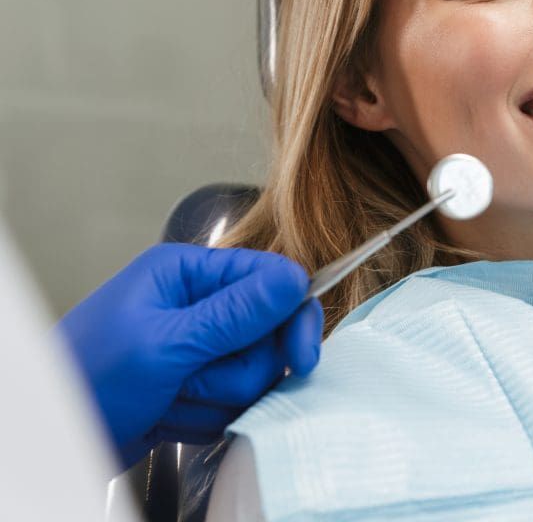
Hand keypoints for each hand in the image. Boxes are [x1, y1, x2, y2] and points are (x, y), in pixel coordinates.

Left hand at [57, 243, 322, 467]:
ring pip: (253, 374)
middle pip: (267, 333)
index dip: (292, 316)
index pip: (270, 278)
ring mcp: (196, 348)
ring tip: (170, 398)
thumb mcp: (165, 343)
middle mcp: (196, 305)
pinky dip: (204, 417)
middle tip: (201, 381)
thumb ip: (235, 313)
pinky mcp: (194, 386)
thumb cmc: (85, 379)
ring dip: (216, 397)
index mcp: (187, 273)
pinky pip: (232, 402)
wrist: (50, 440)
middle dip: (239, 367)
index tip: (301, 355)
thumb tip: (293, 279)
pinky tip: (168, 415)